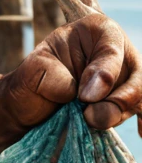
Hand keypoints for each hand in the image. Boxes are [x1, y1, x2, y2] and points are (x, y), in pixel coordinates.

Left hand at [4, 12, 141, 132]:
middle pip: (136, 77)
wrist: (33, 100)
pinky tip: (140, 132)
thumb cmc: (35, 77)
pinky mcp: (127, 100)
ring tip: (91, 122)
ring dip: (118, 114)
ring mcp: (128, 77)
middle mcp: (120, 51)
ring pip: (139, 97)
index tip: (84, 97)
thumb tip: (76, 94)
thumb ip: (52, 75)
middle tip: (90, 116)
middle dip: (117, 101)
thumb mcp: (35, 68)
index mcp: (98, 30)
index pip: (113, 51)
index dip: (104, 76)